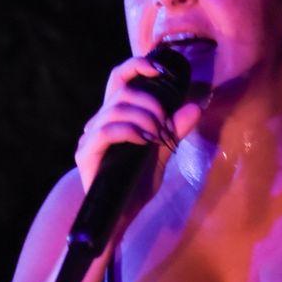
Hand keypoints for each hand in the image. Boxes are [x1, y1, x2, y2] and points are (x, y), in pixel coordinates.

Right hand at [75, 55, 201, 196]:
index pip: (121, 79)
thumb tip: (195, 107)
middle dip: (151, 104)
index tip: (160, 70)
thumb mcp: (162, 152)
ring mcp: (90, 136)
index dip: (137, 66)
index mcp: (116, 115)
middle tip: (166, 126)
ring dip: (144, 119)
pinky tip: (144, 141)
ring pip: (116, 110)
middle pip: (122, 92)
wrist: (122, 215)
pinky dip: (129, 132)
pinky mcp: (86, 153)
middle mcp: (100, 121)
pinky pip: (107, 132)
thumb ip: (175, 129)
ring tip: (157, 137)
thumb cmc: (138, 183)